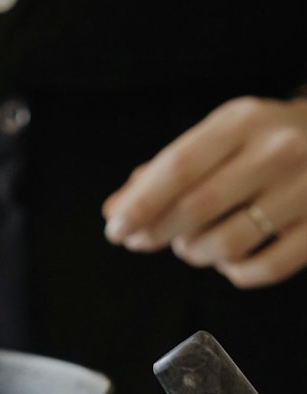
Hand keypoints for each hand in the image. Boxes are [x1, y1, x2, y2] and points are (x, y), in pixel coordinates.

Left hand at [102, 95, 306, 287]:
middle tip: (141, 240)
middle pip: (197, 208)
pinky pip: (263, 269)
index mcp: (243, 121)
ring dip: (194, 253)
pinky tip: (230, 259)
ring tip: (191, 244)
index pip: (178, 167)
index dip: (140, 204)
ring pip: (227, 244)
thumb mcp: (220, 136)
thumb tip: (116, 210)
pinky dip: (234, 272)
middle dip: (157, 232)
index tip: (115, 229)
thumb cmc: (264, 141)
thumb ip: (165, 170)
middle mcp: (278, 151)